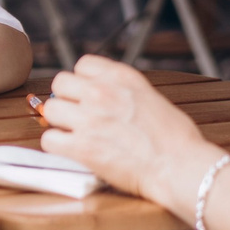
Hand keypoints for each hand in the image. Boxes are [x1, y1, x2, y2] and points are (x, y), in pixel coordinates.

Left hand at [36, 55, 223, 206]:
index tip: (88, 95)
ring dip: (59, 122)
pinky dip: (57, 146)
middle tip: (77, 115)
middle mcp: (101, 92)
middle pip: (60, 83)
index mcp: (121, 77)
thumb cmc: (175, 138)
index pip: (83, 64)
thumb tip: (106, 95)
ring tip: (73, 134)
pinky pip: (49, 140)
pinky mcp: (82, 147)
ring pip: (50, 109)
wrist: (180, 166)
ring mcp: (89, 118)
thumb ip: (124, 91)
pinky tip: (71, 150)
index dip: (83, 81)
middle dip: (67, 98)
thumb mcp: (151, 97)